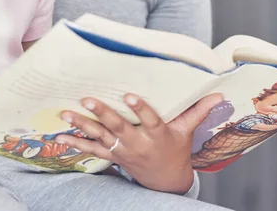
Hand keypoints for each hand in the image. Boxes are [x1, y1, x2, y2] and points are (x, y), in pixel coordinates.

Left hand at [56, 93, 223, 193]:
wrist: (164, 181)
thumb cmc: (175, 150)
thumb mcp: (186, 132)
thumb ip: (197, 111)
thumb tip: (218, 94)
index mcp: (157, 135)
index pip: (150, 120)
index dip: (140, 108)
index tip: (129, 95)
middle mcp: (138, 143)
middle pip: (119, 128)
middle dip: (102, 114)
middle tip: (87, 99)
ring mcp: (122, 151)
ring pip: (101, 137)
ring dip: (82, 126)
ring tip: (66, 114)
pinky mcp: (112, 155)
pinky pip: (91, 149)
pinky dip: (75, 142)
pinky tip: (58, 135)